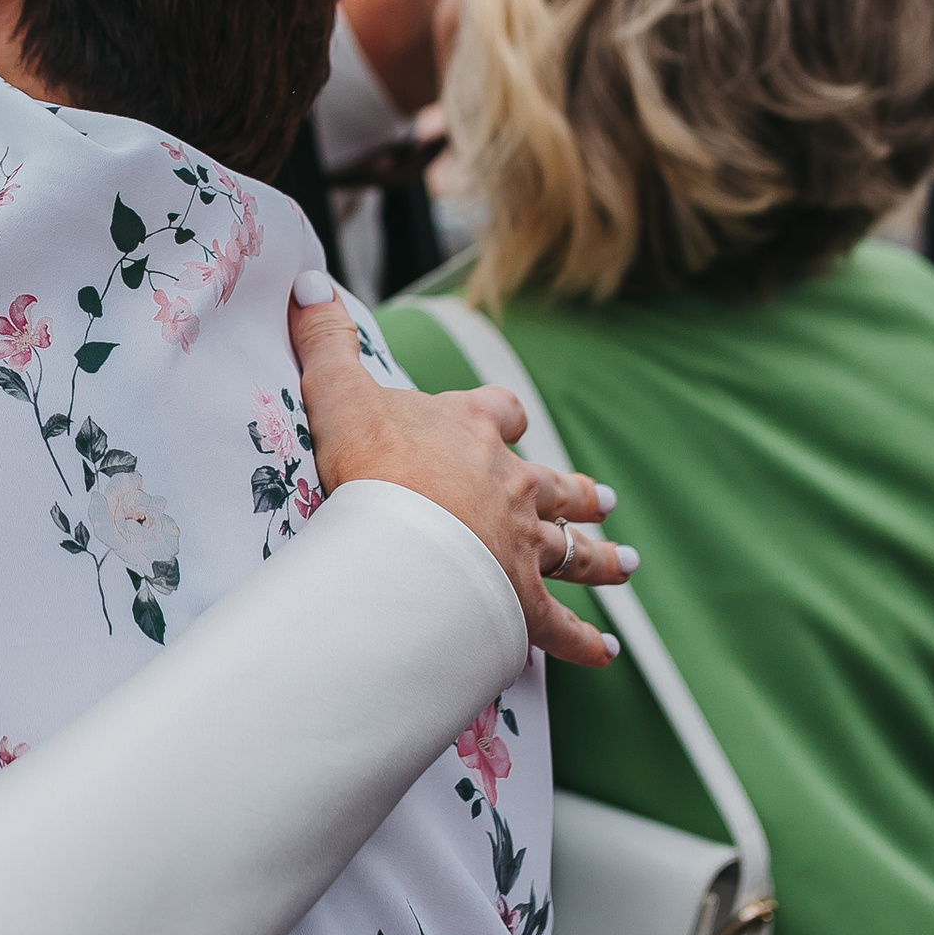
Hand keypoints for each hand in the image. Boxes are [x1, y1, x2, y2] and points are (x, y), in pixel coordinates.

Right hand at [287, 285, 630, 671]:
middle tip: (606, 502)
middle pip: (555, 486)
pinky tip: (606, 653)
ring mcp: (522, 543)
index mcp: (472, 429)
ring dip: (602, 557)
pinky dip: (584, 640)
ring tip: (628, 562)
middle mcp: (511, 483)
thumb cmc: (372, 465)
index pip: (500, 412)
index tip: (509, 419)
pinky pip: (560, 624)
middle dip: (579, 494)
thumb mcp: (339, 391)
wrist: (402, 543)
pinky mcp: (521, 600)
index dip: (504, 417)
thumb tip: (305, 281)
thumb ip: (326, 339)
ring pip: (574, 549)